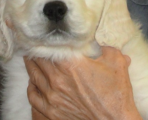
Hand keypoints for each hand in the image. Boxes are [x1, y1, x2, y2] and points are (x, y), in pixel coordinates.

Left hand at [24, 46, 142, 119]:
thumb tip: (98, 41)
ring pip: (33, 76)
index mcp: (69, 64)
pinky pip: (33, 97)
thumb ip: (105, 47)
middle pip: (37, 60)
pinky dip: (31, 88)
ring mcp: (52, 97)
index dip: (43, 40)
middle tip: (34, 45)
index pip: (47, 46)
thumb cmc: (116, 94)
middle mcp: (56, 79)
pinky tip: (33, 83)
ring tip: (31, 59)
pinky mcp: (52, 112)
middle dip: (35, 51)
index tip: (42, 35)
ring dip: (31, 66)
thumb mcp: (115, 61)